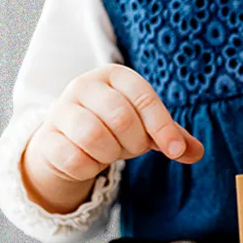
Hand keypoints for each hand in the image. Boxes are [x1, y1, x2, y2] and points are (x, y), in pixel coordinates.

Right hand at [21, 64, 202, 212]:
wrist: (68, 142)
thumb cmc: (113, 128)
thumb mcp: (146, 128)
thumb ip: (172, 137)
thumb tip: (196, 152)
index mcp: (114, 75)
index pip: (144, 98)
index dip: (163, 127)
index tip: (176, 151)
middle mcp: (84, 85)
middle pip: (121, 117)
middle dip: (134, 142)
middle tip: (132, 148)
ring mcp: (61, 109)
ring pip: (94, 136)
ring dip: (110, 154)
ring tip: (110, 152)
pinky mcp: (47, 137)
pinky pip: (75, 158)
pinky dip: (90, 167)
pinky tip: (90, 161)